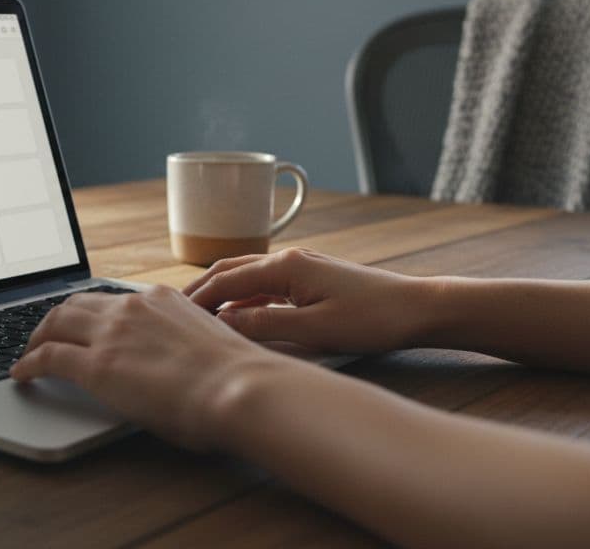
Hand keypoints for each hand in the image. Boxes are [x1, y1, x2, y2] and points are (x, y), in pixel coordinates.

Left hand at [11, 286, 290, 449]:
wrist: (240, 389)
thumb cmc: (236, 379)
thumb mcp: (204, 342)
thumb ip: (179, 340)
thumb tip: (174, 360)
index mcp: (160, 298)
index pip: (110, 298)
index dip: (89, 312)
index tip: (81, 323)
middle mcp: (131, 308)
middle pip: (75, 304)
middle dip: (54, 320)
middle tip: (45, 337)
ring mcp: (111, 334)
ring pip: (55, 323)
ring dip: (37, 337)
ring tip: (28, 355)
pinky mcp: (97, 366)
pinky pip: (49, 357)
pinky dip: (29, 363)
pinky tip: (22, 375)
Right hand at [183, 248, 436, 354]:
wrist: (416, 309)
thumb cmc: (371, 319)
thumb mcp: (314, 331)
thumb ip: (265, 326)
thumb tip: (224, 324)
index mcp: (285, 267)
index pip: (226, 280)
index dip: (196, 299)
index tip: (172, 317)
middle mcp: (288, 259)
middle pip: (230, 269)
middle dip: (201, 288)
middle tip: (174, 310)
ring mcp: (300, 267)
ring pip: (246, 275)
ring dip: (221, 292)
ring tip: (198, 314)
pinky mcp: (311, 278)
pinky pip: (265, 284)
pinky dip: (244, 298)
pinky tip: (238, 316)